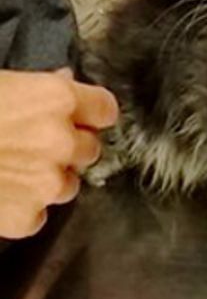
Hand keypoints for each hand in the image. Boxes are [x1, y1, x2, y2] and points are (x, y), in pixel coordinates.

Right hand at [0, 70, 118, 239]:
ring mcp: (48, 182)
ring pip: (67, 185)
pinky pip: (37, 216)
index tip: (80, 118)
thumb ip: (38, 87)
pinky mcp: (27, 217)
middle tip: (33, 147)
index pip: (105, 109)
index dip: (91, 114)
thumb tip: (64, 81)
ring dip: (46, 181)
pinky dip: (21, 210)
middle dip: (67, 149)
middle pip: (90, 149)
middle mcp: (63, 141)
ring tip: (9, 173)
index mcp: (57, 99)